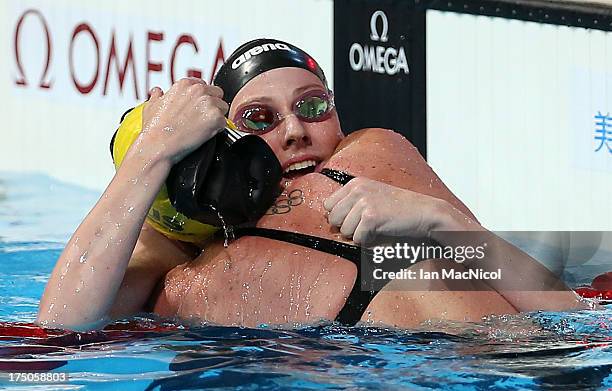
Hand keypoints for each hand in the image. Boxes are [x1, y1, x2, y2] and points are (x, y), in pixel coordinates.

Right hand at [137, 77, 228, 163]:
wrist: (158, 145)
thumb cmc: (154, 129)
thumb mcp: (151, 106)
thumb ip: (157, 96)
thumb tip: (157, 92)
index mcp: (185, 84)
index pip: (204, 85)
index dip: (202, 98)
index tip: (197, 107)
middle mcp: (199, 90)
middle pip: (217, 94)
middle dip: (212, 105)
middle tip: (202, 118)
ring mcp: (209, 103)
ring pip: (223, 107)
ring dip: (216, 116)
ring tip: (202, 126)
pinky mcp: (217, 118)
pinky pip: (225, 122)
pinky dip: (218, 129)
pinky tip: (205, 133)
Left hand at [323, 177, 451, 243]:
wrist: (425, 212)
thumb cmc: (400, 208)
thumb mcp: (372, 196)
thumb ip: (351, 203)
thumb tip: (331, 221)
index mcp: (355, 183)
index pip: (328, 205)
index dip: (340, 217)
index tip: (355, 220)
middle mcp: (357, 190)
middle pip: (333, 219)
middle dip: (347, 227)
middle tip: (367, 226)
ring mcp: (364, 202)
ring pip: (345, 231)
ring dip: (359, 235)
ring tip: (376, 227)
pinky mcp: (371, 217)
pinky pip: (358, 238)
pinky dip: (369, 241)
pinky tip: (381, 232)